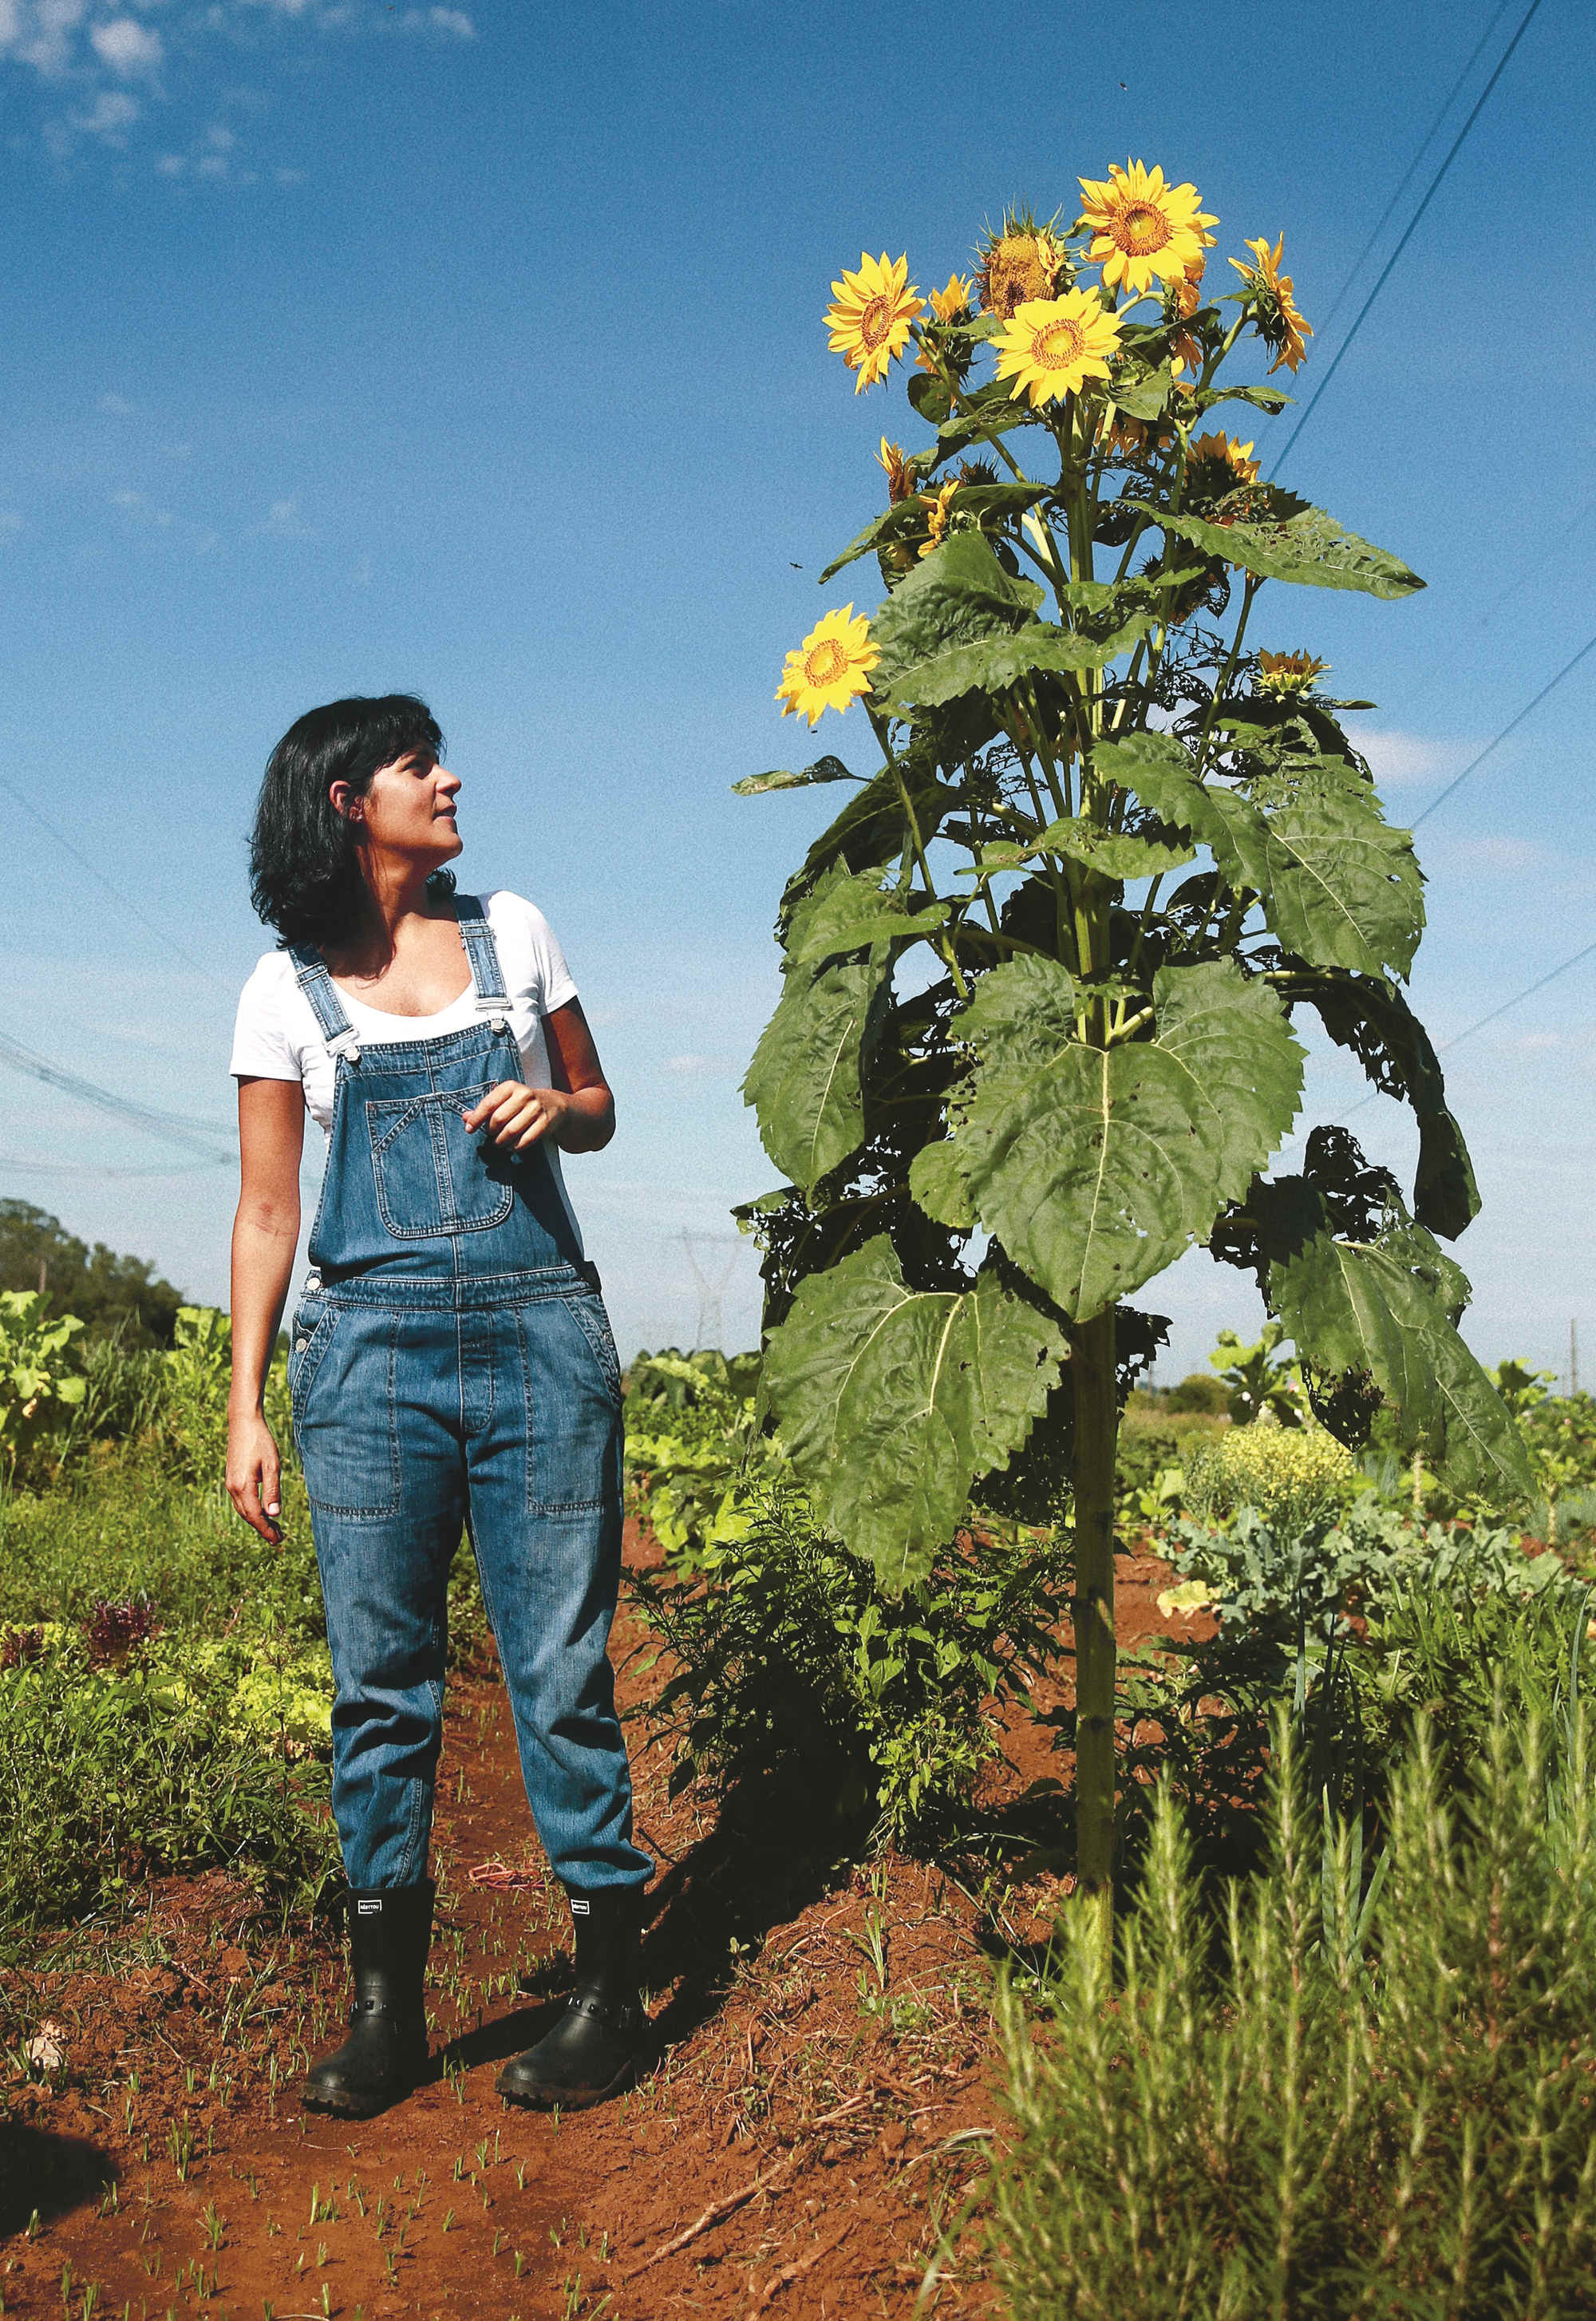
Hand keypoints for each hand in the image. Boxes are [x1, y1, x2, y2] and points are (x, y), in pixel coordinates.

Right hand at [227, 1407, 282, 1544]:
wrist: (243, 1422)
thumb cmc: (261, 1441)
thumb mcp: (272, 1466)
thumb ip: (272, 1491)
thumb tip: (275, 1515)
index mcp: (243, 1486)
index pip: (255, 1516)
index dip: (267, 1530)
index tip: (278, 1540)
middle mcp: (233, 1488)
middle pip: (248, 1516)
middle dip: (263, 1528)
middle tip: (279, 1538)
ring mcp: (230, 1483)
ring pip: (243, 1510)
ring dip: (258, 1520)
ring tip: (273, 1527)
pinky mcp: (232, 1478)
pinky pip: (241, 1501)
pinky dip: (252, 1510)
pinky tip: (263, 1510)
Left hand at [462, 1079, 571, 1152]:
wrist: (555, 1105)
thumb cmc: (522, 1103)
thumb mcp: (505, 1100)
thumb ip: (485, 1108)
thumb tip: (465, 1117)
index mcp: (511, 1087)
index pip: (488, 1104)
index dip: (476, 1118)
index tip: (469, 1129)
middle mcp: (524, 1095)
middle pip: (499, 1119)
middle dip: (490, 1132)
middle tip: (490, 1135)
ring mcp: (536, 1109)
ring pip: (511, 1131)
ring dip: (501, 1141)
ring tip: (499, 1142)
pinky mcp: (545, 1122)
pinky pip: (525, 1140)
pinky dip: (515, 1146)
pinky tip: (512, 1146)